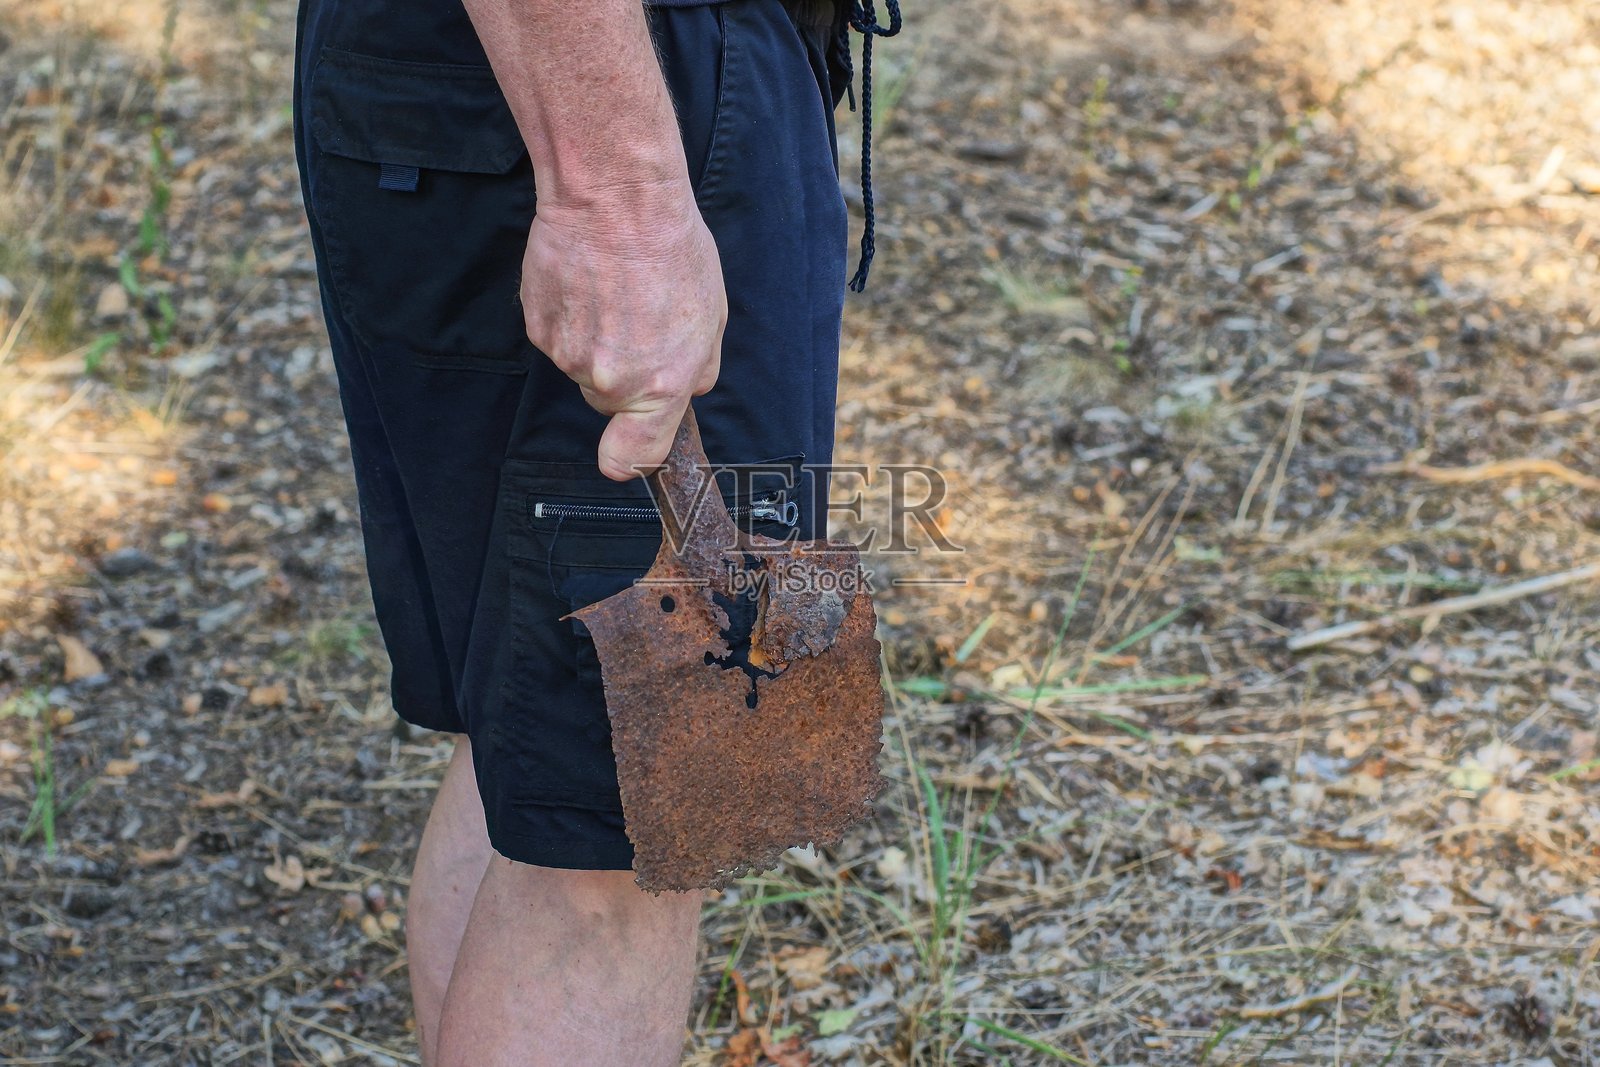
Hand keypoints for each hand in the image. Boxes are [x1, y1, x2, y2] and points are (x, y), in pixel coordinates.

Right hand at [521, 188, 725, 480]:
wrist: (614, 199)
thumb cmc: (670, 248)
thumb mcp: (710, 315)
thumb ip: (697, 369)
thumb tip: (686, 391)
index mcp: (661, 384)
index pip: (636, 456)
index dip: (630, 460)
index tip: (625, 458)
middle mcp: (612, 379)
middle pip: (608, 402)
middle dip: (622, 375)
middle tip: (637, 321)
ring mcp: (569, 355)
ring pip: (582, 367)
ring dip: (596, 340)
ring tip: (614, 290)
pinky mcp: (539, 328)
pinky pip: (556, 338)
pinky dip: (569, 317)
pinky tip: (587, 281)